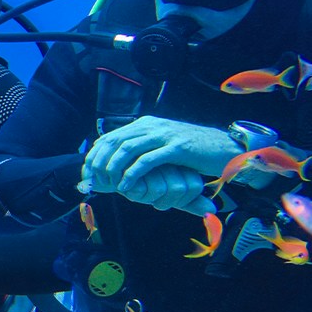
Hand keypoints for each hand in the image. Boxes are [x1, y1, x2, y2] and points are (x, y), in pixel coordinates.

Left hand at [85, 116, 239, 188]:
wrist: (224, 148)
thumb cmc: (192, 151)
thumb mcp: (162, 144)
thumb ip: (142, 147)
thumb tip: (117, 158)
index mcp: (146, 124)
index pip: (111, 136)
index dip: (95, 154)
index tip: (87, 173)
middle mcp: (152, 126)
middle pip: (115, 142)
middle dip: (99, 162)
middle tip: (92, 181)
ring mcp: (164, 135)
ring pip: (127, 149)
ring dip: (113, 169)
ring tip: (108, 185)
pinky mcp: (176, 148)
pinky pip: (147, 161)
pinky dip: (132, 175)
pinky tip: (126, 187)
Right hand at [115, 165, 215, 213]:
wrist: (113, 172)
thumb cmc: (145, 185)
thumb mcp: (171, 195)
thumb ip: (191, 202)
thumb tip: (212, 210)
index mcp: (182, 163)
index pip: (194, 187)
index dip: (182, 200)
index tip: (167, 199)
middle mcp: (170, 158)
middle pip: (179, 189)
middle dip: (164, 201)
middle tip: (152, 198)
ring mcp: (152, 158)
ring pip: (161, 190)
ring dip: (149, 198)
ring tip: (140, 191)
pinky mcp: (134, 161)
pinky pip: (143, 190)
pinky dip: (137, 194)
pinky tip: (130, 188)